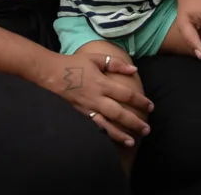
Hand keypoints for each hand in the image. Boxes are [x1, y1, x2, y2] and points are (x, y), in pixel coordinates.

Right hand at [34, 51, 153, 145]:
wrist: (50, 73)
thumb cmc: (74, 63)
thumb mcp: (96, 58)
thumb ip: (115, 63)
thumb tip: (134, 69)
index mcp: (102, 83)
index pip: (126, 94)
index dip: (140, 101)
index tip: (151, 106)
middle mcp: (96, 98)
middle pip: (120, 113)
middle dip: (134, 122)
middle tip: (147, 129)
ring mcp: (87, 108)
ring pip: (107, 124)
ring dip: (120, 134)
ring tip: (132, 142)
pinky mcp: (79, 114)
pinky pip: (94, 126)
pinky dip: (103, 133)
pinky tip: (111, 140)